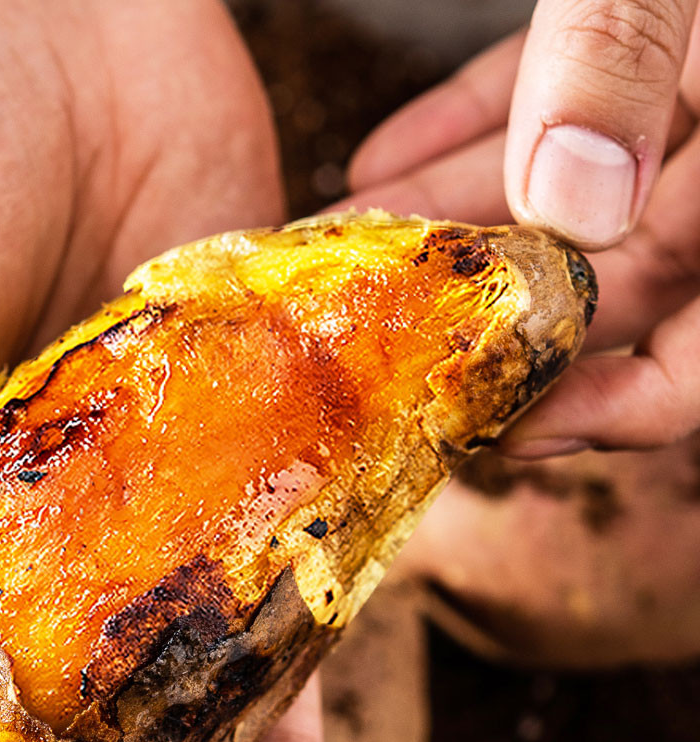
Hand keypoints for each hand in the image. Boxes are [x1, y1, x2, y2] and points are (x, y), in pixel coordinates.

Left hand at [343, 1, 699, 454]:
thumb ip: (630, 51)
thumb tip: (576, 203)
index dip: (612, 408)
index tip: (502, 420)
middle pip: (616, 282)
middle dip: (492, 309)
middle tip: (381, 339)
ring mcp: (691, 94)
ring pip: (573, 200)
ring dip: (457, 230)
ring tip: (349, 263)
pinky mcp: (642, 47)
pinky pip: (556, 112)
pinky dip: (471, 138)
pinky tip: (379, 168)